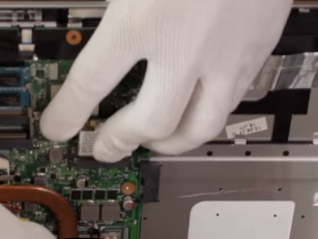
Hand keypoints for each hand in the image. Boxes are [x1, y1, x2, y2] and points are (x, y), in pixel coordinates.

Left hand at [41, 0, 291, 160]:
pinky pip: (234, 99)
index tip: (57, 127)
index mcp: (143, 14)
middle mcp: (186, 44)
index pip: (90, 84)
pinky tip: (198, 104)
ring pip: (199, 127)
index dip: (67, 113)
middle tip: (104, 145)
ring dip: (169, 143)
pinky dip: (209, 112)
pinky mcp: (261, 45)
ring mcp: (229, 51)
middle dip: (118, 141)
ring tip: (154, 142)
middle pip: (147, 123)